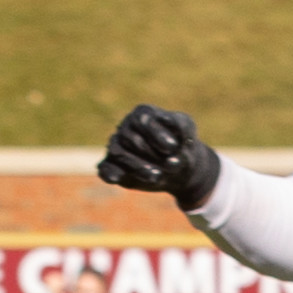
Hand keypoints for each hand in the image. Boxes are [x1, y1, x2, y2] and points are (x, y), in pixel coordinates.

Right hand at [97, 105, 219, 209]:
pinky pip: (105, 168)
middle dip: (151, 153)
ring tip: (157, 177)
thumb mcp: (188, 130)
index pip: (142, 120)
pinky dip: (109, 173)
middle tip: (174, 165)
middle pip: (130, 139)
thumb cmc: (181, 144)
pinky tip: (117, 178)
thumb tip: (165, 118)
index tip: (172, 147)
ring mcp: (116, 147)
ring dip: (137, 166)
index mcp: (142, 114)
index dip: (156, 133)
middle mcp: (125, 128)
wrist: (179, 170)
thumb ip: (179, 124)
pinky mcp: (112, 167)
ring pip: (118, 154)